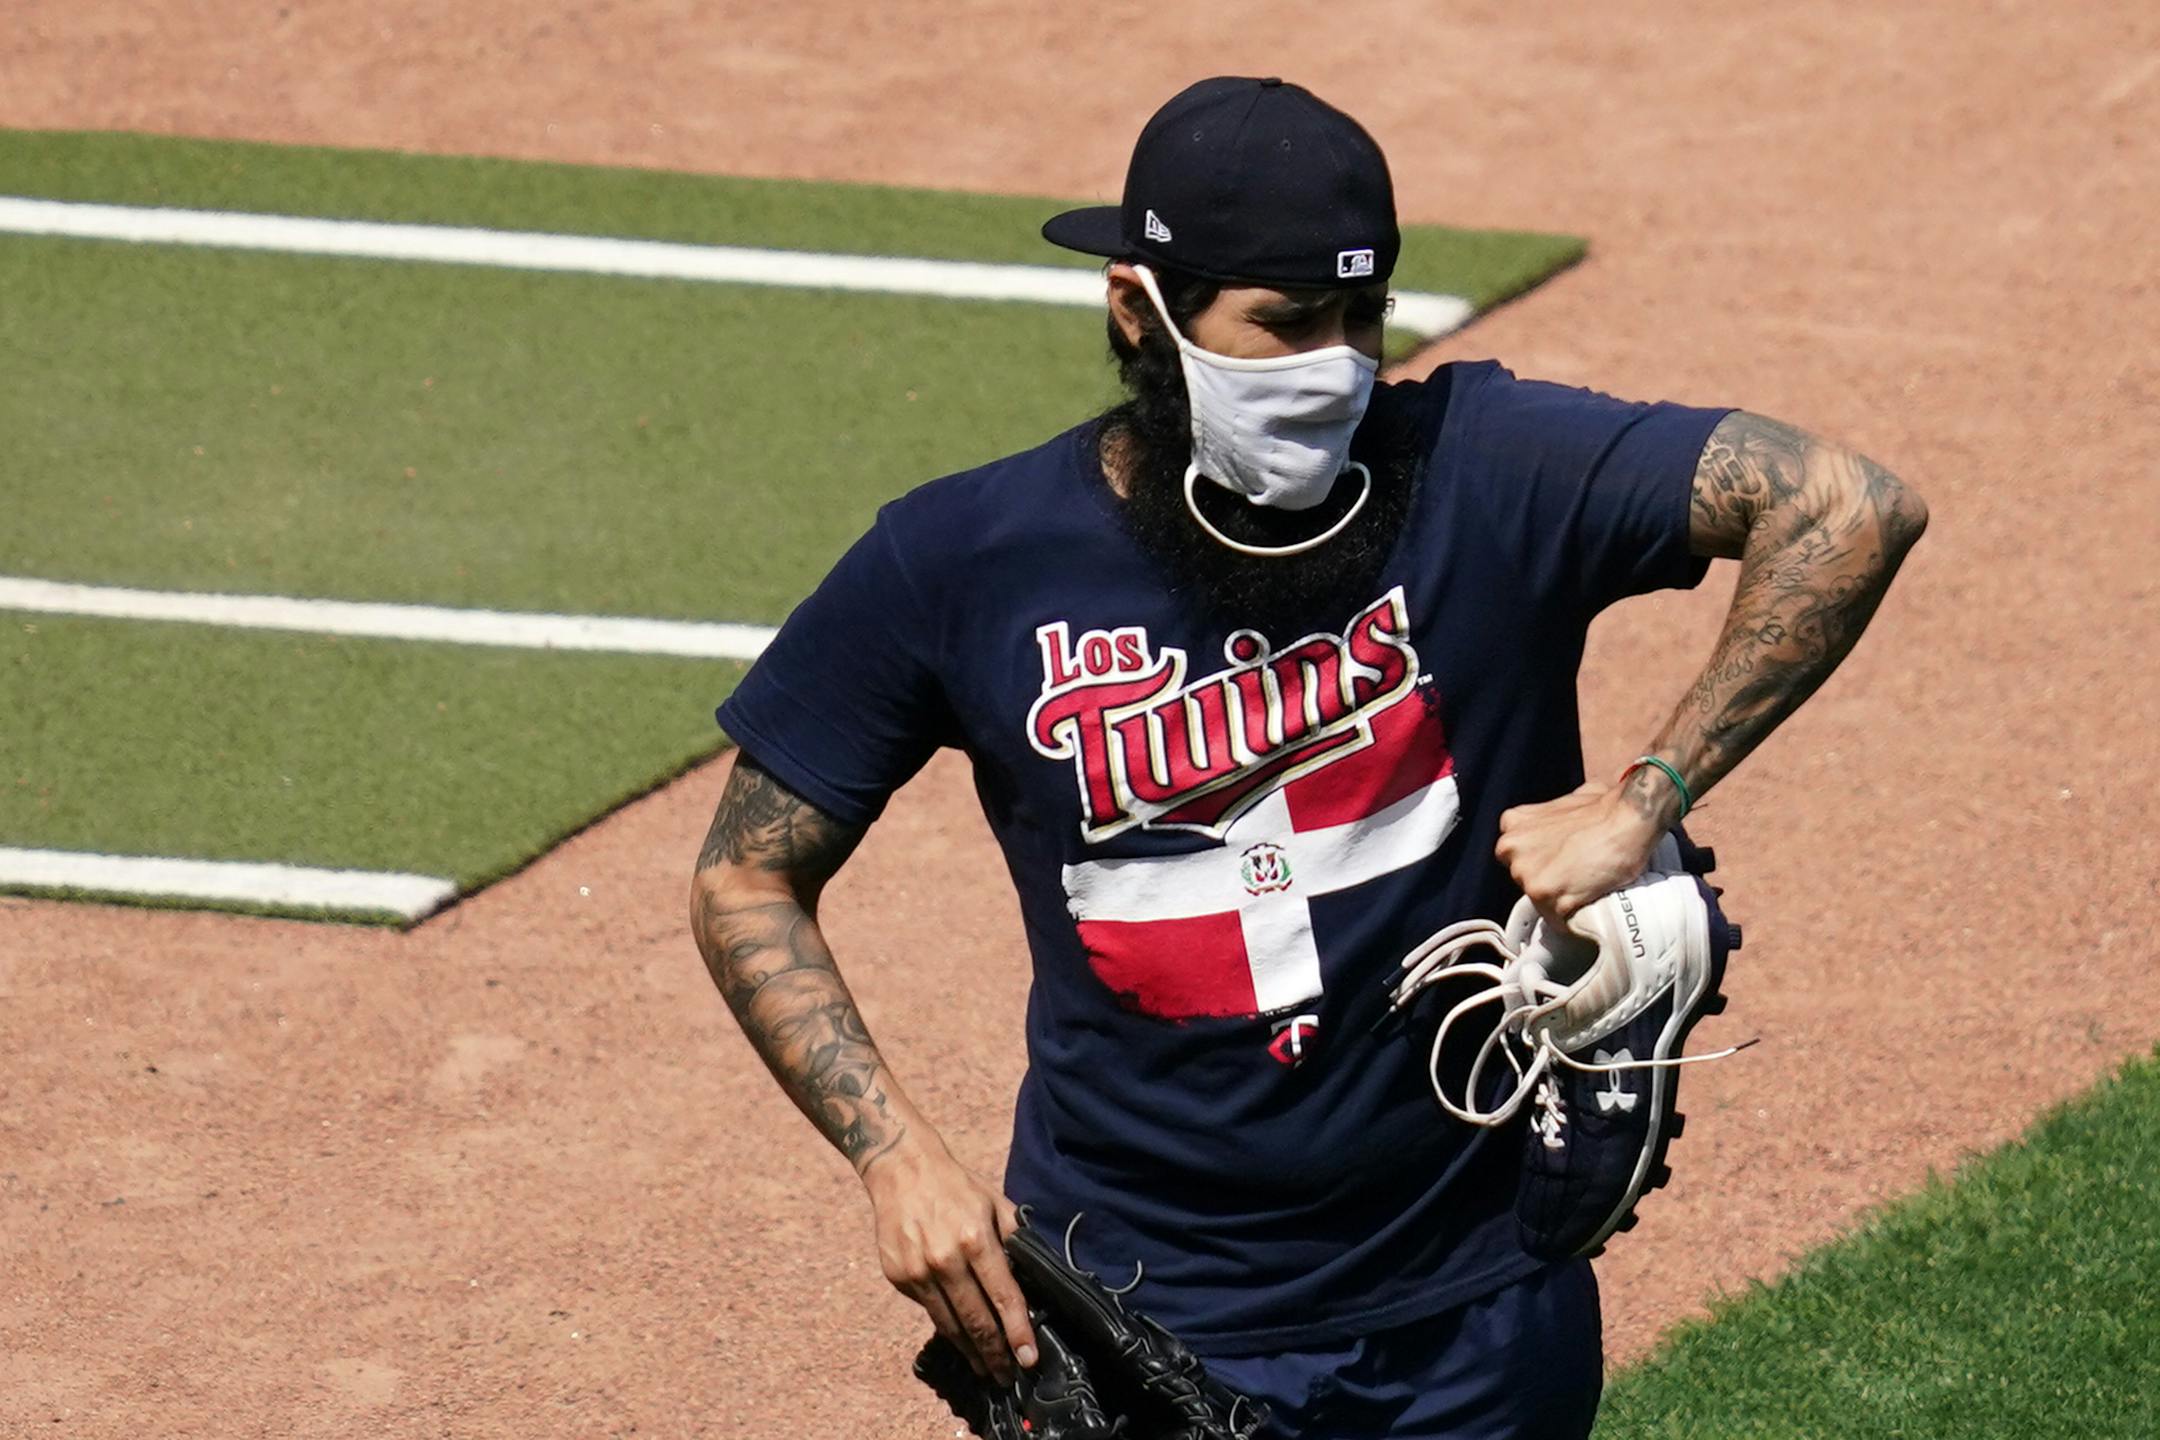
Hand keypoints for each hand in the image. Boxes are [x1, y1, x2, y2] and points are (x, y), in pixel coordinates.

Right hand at [864, 1140, 1037, 1384]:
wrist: (901, 1169)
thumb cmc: (956, 1186)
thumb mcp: (995, 1203)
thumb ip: (1016, 1240)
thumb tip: (1035, 1278)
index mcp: (976, 1240)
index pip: (1003, 1296)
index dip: (1018, 1331)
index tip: (1028, 1359)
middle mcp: (945, 1260)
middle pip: (976, 1321)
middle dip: (995, 1355)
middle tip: (1008, 1376)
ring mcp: (919, 1272)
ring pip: (950, 1325)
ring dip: (971, 1352)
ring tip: (986, 1369)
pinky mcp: (899, 1278)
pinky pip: (929, 1310)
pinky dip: (947, 1326)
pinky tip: (959, 1336)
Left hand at [1496, 782, 1663, 920]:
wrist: (1627, 818)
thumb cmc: (1605, 807)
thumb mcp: (1564, 803)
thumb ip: (1550, 818)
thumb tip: (1563, 826)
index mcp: (1513, 825)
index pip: (1518, 858)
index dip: (1541, 863)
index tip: (1559, 866)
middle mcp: (1512, 850)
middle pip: (1527, 881)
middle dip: (1550, 883)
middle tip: (1578, 877)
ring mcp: (1529, 876)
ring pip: (1541, 903)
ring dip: (1562, 903)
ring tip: (1587, 890)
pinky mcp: (1548, 898)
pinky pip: (1558, 921)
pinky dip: (1573, 920)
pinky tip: (1589, 906)